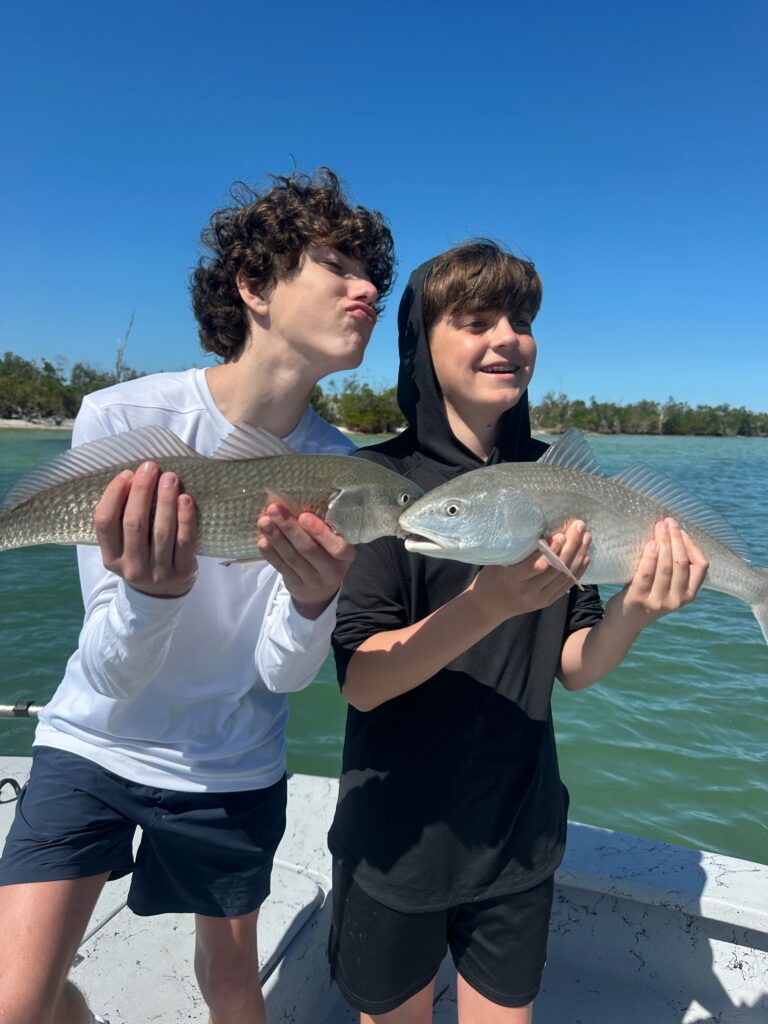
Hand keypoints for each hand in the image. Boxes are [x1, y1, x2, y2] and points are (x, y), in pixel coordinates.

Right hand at [93, 461, 197, 597]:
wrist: (162, 594)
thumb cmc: (141, 556)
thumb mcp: (122, 546)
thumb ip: (122, 519)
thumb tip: (133, 477)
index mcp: (110, 558)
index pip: (105, 522)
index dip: (114, 495)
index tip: (127, 474)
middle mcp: (131, 567)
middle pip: (134, 523)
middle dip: (142, 491)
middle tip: (150, 467)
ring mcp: (158, 573)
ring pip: (161, 531)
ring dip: (165, 500)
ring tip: (170, 477)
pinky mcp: (183, 571)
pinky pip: (185, 541)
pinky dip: (186, 518)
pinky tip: (185, 499)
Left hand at [257, 503, 355, 619]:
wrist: (320, 592)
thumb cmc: (327, 557)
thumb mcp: (333, 545)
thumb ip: (321, 529)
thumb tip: (294, 505)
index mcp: (345, 556)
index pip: (337, 547)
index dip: (320, 532)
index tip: (304, 516)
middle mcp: (331, 571)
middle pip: (308, 549)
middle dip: (289, 528)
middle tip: (274, 509)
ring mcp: (313, 580)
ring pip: (292, 557)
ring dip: (276, 538)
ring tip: (264, 521)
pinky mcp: (296, 585)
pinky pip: (281, 567)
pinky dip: (270, 553)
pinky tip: (262, 540)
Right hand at [469, 520, 591, 625]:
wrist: (489, 606)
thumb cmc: (492, 577)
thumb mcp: (499, 562)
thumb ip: (521, 552)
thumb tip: (546, 533)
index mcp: (513, 579)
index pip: (537, 565)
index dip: (551, 550)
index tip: (560, 534)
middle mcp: (528, 591)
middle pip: (555, 569)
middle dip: (571, 546)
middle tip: (579, 527)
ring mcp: (540, 598)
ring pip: (564, 576)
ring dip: (578, 555)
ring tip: (587, 537)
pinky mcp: (547, 602)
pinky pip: (566, 585)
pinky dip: (578, 570)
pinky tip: (586, 556)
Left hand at [606, 518, 708, 631]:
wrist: (625, 620)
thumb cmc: (648, 594)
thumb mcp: (668, 585)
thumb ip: (675, 568)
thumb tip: (674, 531)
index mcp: (688, 594)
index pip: (701, 566)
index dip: (692, 545)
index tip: (681, 530)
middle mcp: (677, 600)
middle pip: (681, 563)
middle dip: (676, 538)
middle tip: (668, 522)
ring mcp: (658, 601)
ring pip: (666, 567)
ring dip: (664, 543)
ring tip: (659, 527)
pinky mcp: (639, 599)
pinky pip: (646, 574)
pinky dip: (650, 557)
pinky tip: (650, 544)